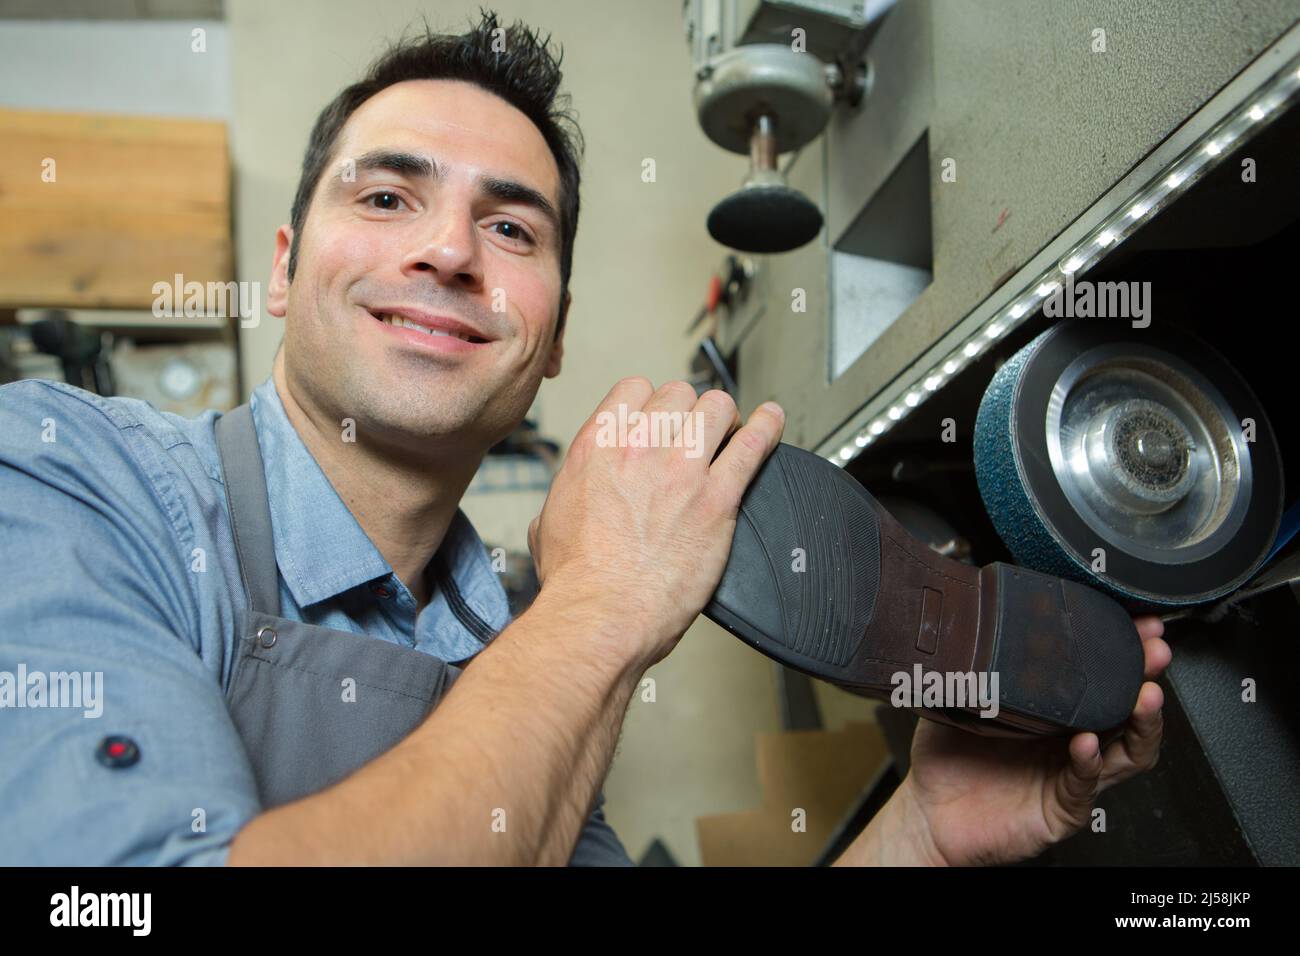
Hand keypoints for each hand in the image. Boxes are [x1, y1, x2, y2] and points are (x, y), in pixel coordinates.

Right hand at [528, 378, 784, 668]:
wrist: (601, 614)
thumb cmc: (577, 580)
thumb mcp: (549, 521)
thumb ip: (570, 493)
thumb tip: (574, 492)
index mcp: (598, 446)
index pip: (635, 389)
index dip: (652, 401)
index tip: (660, 417)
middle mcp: (641, 448)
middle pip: (679, 394)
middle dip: (689, 410)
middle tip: (696, 431)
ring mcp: (682, 469)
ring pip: (717, 408)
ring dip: (725, 418)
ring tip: (731, 432)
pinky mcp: (717, 498)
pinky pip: (752, 446)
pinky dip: (767, 428)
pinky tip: (772, 421)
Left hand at [892, 615, 1170, 864]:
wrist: (929, 814)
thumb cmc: (948, 760)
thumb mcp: (960, 700)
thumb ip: (973, 666)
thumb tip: (969, 618)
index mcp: (1052, 712)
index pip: (1098, 679)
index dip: (1122, 653)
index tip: (1138, 624)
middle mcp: (1070, 742)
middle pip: (1126, 711)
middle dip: (1146, 679)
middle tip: (1154, 653)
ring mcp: (1070, 776)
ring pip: (1126, 752)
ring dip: (1140, 723)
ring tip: (1143, 697)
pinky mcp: (1061, 809)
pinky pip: (1083, 785)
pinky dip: (1089, 764)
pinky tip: (1087, 743)